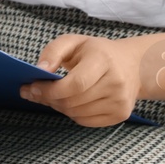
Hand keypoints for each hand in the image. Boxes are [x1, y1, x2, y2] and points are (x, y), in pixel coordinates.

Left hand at [18, 34, 142, 126]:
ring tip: (52, 95)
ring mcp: (120, 101)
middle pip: (73, 101)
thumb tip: (40, 69)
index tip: (32, 87)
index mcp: (104, 60)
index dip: (51, 90)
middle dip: (48, 99)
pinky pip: (86, 122)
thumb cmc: (97, 52)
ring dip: (58, 107)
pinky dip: (72, 114)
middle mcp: (116, 82)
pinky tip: (70, 102)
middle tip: (35, 92)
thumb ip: (53, 51)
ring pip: (77, 114)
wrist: (132, 65)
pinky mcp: (121, 114)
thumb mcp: (74, 41)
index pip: (75, 84)